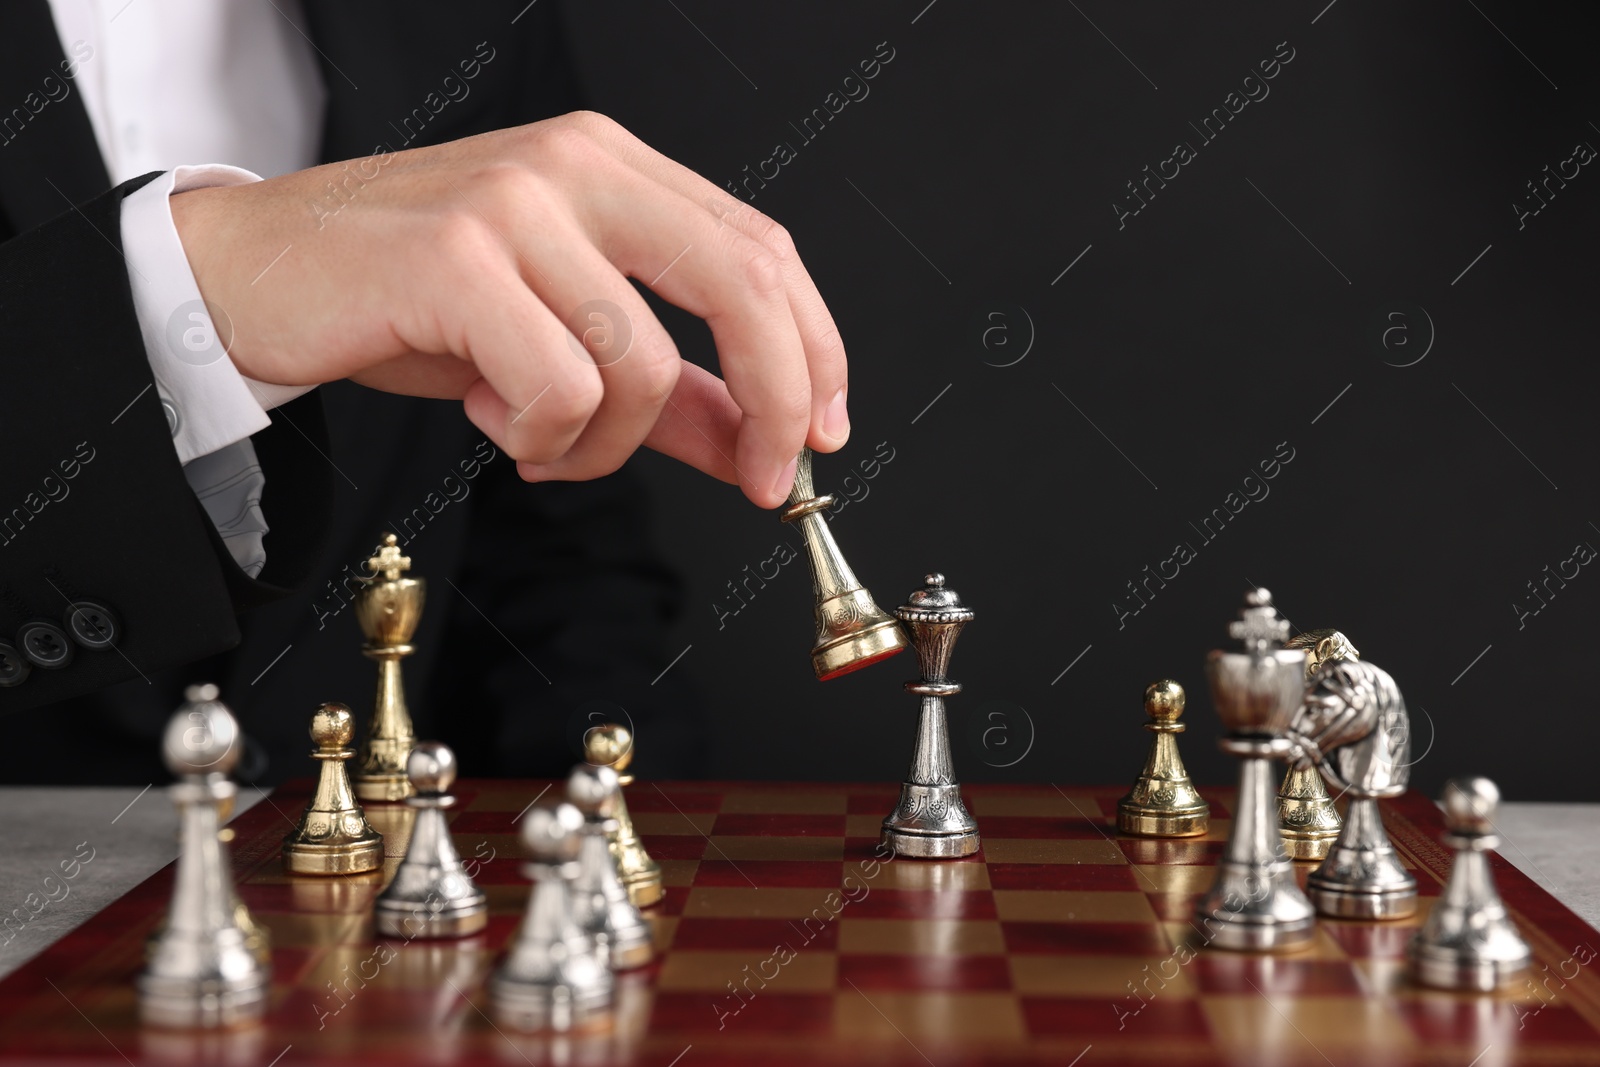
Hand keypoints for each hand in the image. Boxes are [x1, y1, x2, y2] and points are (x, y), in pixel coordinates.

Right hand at [169, 111, 849, 506]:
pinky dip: (537, 435)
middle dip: (779, 399)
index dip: (815, 348)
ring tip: (534, 436)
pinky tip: (484, 412)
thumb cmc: (404, 300)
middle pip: (743, 281)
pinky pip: (559, 387)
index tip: (824, 434)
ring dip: (602, 443)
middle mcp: (574, 166)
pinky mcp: (456, 257)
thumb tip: (757, 441)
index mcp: (612, 169)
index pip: (760, 250)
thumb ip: (668, 388)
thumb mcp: (557, 338)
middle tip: (767, 479)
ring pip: (640, 364)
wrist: (249, 277)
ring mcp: (515, 204)